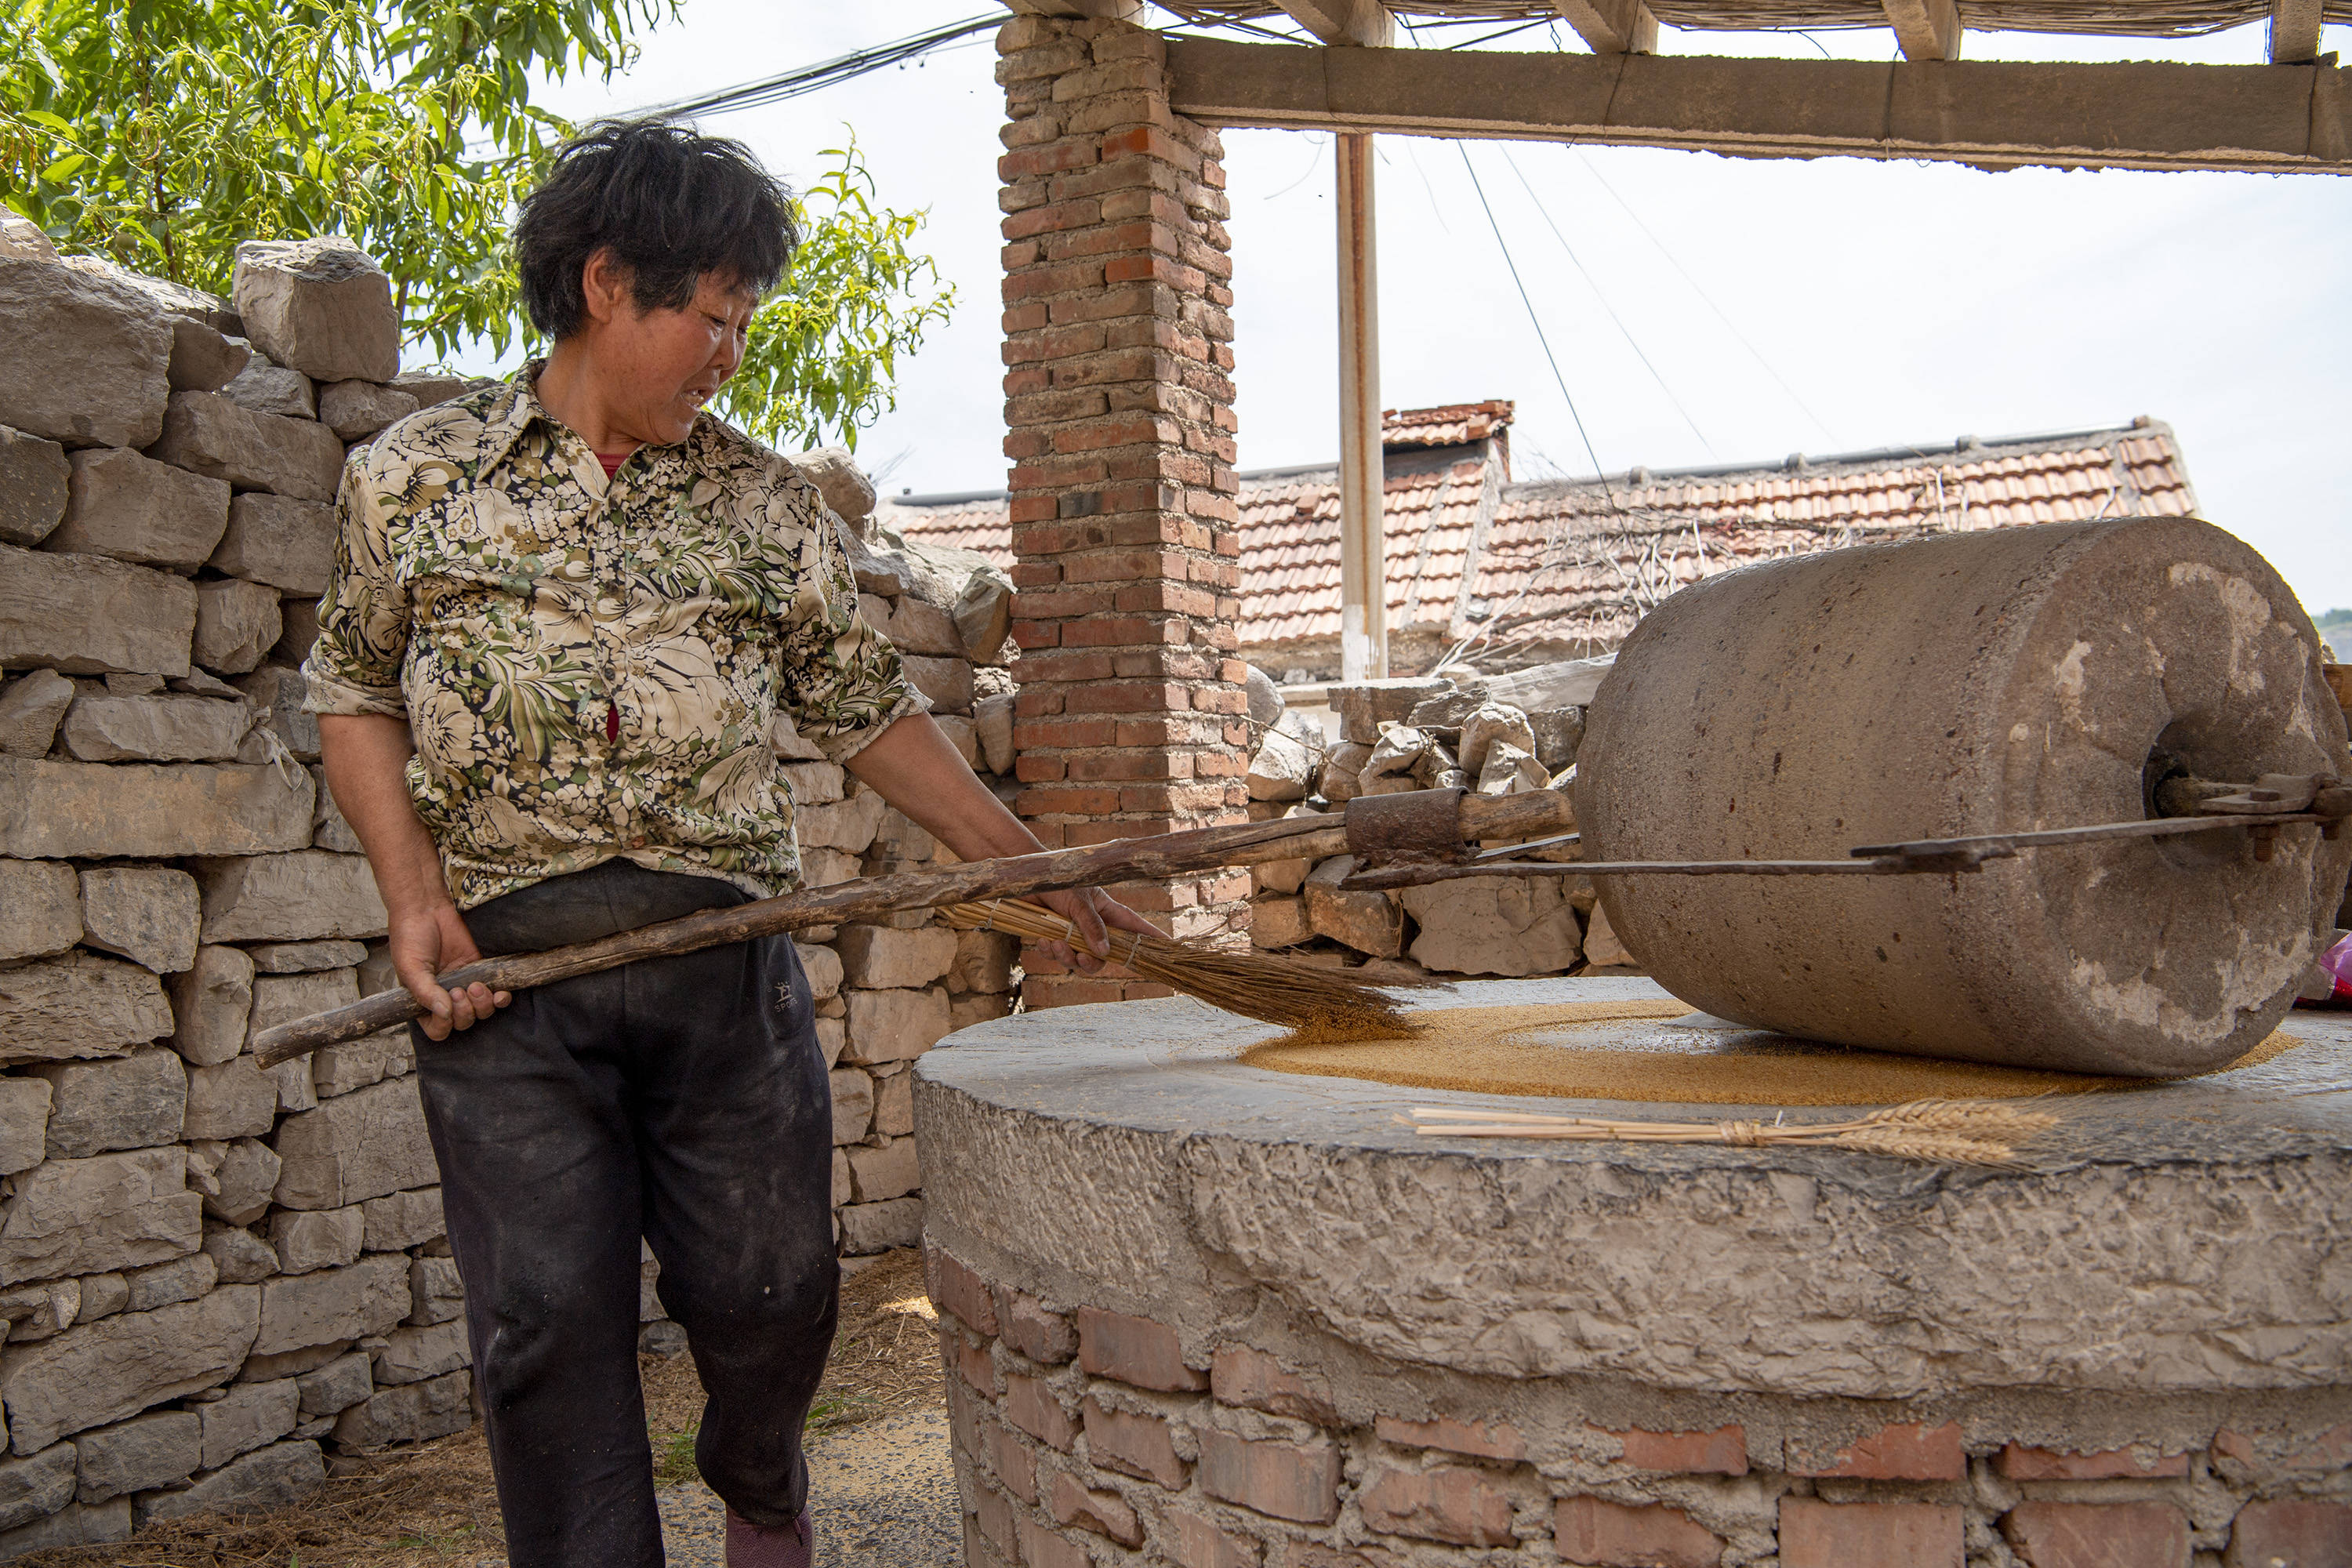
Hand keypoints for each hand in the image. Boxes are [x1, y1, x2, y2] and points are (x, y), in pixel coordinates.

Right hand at [389, 903, 510, 1040]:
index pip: (438, 1030)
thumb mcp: (410, 969)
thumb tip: (444, 1013)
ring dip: (483, 1005)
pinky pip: (496, 994)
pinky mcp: (481, 971)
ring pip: (481, 1012)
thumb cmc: (410, 938)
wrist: (426, 909)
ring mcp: (464, 985)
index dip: (445, 1025)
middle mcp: (445, 998)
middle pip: (463, 1023)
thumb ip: (425, 993)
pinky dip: (501, 998)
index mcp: (423, 1003)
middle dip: (466, 1012)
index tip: (446, 1005)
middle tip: (459, 990)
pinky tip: (501, 993)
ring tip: (475, 985)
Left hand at [1035, 888, 1159, 973]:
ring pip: (1078, 960)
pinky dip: (1048, 951)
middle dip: (1091, 962)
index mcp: (1107, 912)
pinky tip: (1042, 939)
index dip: (1152, 938)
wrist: (1025, 880)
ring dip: (1066, 957)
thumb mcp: (1078, 902)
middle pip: (1104, 957)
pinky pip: (1056, 956)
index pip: (1136, 928)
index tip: (1170, 948)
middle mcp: (1094, 926)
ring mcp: (1074, 934)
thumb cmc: (1057, 882)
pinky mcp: (1055, 938)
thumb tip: (1105, 953)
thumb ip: (1092, 926)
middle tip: (1080, 958)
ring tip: (1054, 943)